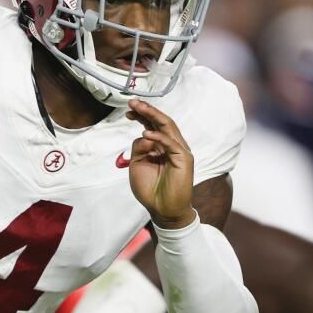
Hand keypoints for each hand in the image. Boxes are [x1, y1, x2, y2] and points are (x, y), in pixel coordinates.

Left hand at [125, 99, 194, 229]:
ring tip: (138, 108)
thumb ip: (139, 148)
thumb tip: (143, 134)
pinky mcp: (184, 159)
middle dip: (147, 110)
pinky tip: (145, 132)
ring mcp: (179, 151)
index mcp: (160, 146)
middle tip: (132, 102)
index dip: (142, 115)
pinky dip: (158, 137)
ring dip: (153, 116)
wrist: (162, 210)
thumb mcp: (137, 164)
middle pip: (161, 122)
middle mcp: (172, 145)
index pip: (153, 125)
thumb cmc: (150, 189)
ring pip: (168, 127)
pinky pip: (171, 144)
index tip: (128, 110)